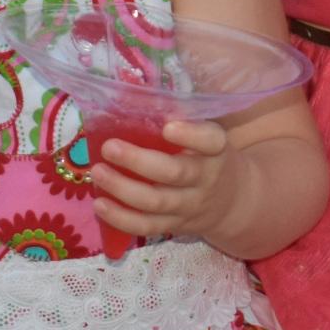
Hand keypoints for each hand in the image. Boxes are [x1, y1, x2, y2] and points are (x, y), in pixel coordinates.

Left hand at [93, 119, 242, 244]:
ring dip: (122, 188)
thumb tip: (134, 103)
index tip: (167, 126)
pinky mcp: (173, 226)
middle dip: (138, 161)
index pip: (211, 141)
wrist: (231, 203)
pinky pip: (146, 227)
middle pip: (174, 173)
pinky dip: (120, 218)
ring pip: (155, 202)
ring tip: (98, 172)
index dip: (190, 135)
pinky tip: (100, 205)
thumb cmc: (208, 159)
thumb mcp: (207, 140)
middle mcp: (204, 179)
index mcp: (216, 151)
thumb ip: (184, 125)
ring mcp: (188, 206)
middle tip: (109, 147)